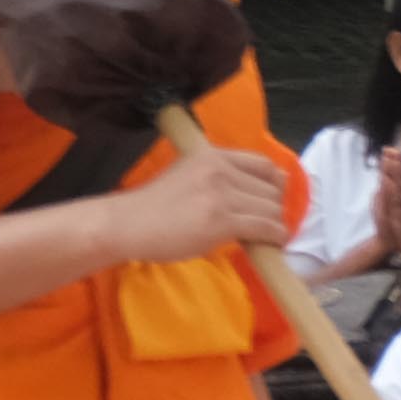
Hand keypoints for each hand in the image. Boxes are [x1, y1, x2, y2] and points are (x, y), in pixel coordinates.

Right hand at [120, 135, 290, 267]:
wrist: (126, 224)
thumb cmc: (152, 205)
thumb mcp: (186, 175)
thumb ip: (221, 176)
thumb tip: (271, 182)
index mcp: (210, 155)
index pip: (263, 164)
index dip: (273, 184)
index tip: (267, 199)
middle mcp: (219, 169)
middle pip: (271, 189)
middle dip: (272, 208)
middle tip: (261, 223)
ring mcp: (220, 194)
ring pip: (271, 210)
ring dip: (274, 225)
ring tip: (263, 236)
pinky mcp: (221, 220)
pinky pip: (265, 227)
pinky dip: (274, 238)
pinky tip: (269, 244)